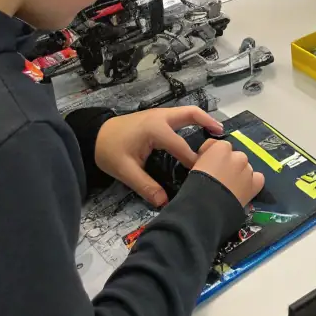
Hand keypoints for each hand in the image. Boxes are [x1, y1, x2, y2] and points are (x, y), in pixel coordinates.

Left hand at [94, 106, 223, 206]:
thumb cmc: (109, 150)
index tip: (205, 172)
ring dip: (202, 120)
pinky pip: (180, 116)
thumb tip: (163, 202)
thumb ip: (145, 186)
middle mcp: (161, 117)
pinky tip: (196, 133)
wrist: (93, 135)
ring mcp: (159, 115)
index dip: (193, 161)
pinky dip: (192, 121)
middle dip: (208, 123)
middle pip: (191, 114)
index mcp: (155, 129)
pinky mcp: (156, 118)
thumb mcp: (125, 171)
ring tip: (216, 133)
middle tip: (222, 136)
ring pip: (187, 112)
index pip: (181, 146)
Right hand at [192, 138, 264, 205]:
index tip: (207, 166)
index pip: (219, 146)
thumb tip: (208, 164)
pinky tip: (244, 190)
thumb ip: (205, 160)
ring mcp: (248, 169)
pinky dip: (252, 183)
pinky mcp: (255, 184)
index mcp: (221, 148)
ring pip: (245, 168)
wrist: (207, 206)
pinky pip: (258, 179)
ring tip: (230, 188)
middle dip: (228, 165)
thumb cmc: (195, 185)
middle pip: (235, 157)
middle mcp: (237, 155)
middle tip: (219, 178)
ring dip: (239, 175)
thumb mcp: (195, 166)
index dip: (213, 156)